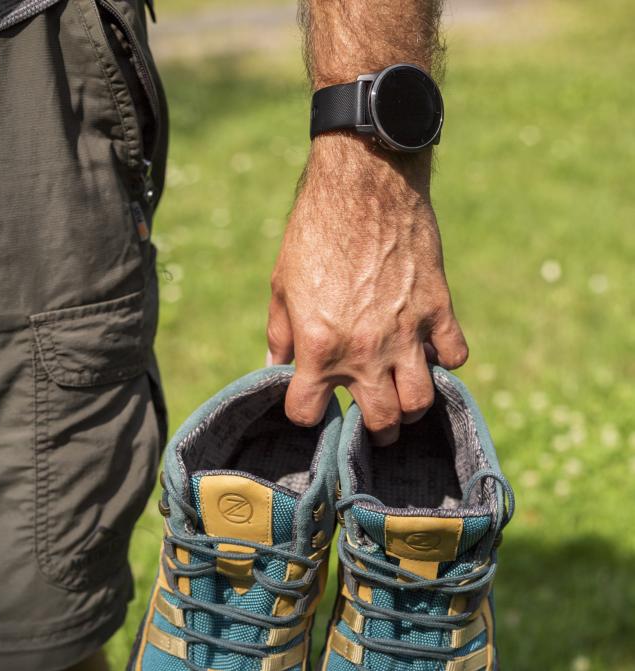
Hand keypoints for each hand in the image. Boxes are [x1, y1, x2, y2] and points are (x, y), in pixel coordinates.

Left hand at [266, 135, 467, 444]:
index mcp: (320, 348)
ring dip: (411, 406)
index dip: (306, 411)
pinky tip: (430, 352)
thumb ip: (280, 333)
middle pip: (380, 421)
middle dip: (375, 428)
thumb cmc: (314, 230)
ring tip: (403, 396)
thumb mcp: (282, 284)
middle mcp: (365, 350)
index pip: (308, 414)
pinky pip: (455, 355)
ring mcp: (406, 332)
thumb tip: (274, 364)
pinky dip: (445, 360)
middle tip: (372, 416)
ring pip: (421, 401)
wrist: (364, 182)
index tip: (311, 400)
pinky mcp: (438, 308)